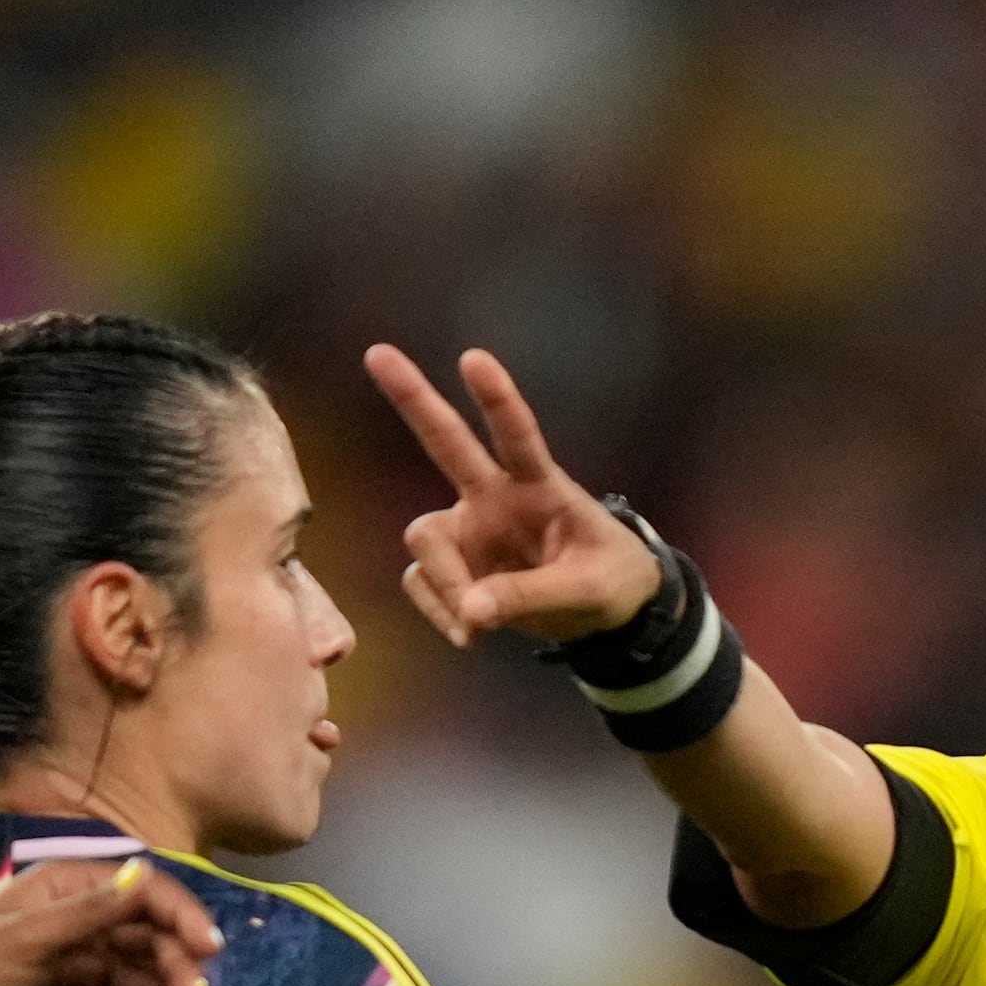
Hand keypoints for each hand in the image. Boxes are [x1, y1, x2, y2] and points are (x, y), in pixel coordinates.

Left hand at [0, 857, 217, 985]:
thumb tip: (147, 873)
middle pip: (149, 943)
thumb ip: (91, 912)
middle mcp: (79, 926)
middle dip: (176, 972)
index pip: (142, 894)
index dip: (180, 919)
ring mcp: (78, 972)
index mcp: (68, 891)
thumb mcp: (29, 938)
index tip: (209, 951)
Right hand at [364, 345, 663, 649]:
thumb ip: (528, 597)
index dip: (497, 399)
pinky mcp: (454, 566)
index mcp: (540, 486)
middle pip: (446, 440)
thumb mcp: (585, 591)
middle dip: (412, 397)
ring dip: (445, 583)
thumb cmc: (608, 584)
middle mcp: (494, 497)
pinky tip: (471, 633)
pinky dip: (441, 611)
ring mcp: (469, 529)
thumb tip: (470, 613)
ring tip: (477, 626)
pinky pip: (423, 582)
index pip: (517, 436)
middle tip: (377, 352)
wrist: (604, 617)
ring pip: (425, 539)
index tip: (473, 359)